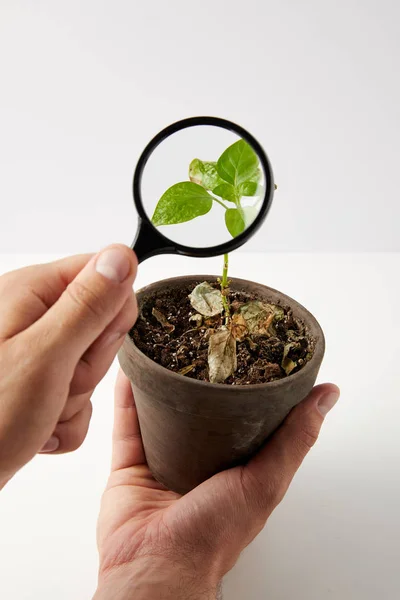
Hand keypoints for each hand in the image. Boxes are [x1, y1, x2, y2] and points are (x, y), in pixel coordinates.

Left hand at [0, 245, 136, 487]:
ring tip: (37, 411)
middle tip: (54, 384)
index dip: (111, 314)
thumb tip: (121, 257)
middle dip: (86, 367)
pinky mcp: (34, 381)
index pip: (104, 277)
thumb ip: (88, 305)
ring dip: (73, 399)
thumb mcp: (45, 356)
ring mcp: (32, 351)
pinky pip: (75, 395)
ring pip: (89, 366)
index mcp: (30, 293)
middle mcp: (30, 317)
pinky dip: (63, 419)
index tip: (87, 344)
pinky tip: (36, 428)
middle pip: (100, 327)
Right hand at [95, 372, 339, 599]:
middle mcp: (199, 461)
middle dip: (199, 380)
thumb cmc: (213, 536)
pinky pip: (127, 424)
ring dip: (160, 383)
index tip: (249, 352)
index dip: (247, 386)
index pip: (244, 417)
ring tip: (164, 348)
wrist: (155, 566)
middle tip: (202, 343)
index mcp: (234, 466)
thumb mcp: (265, 481)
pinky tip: (131, 371)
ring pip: (160, 412)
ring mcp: (163, 461)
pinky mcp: (130, 464)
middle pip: (199, 412)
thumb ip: (294, 439)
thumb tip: (326, 398)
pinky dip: (127, 397)